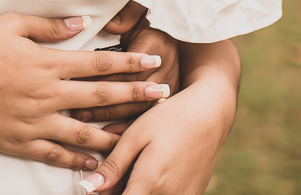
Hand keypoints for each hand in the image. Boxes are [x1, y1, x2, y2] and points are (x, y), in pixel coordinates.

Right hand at [0, 12, 167, 171]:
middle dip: (137, 96)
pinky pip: (56, 155)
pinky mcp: (21, 142)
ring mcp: (36, 121)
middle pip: (102, 97)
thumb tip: (80, 23)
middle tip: (164, 97)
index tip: (154, 62)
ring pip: (86, 133)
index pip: (100, 63)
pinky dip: (78, 160)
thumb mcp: (11, 24)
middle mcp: (49, 94)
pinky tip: (94, 162)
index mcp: (48, 63)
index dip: (130, 62)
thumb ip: (49, 25)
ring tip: (138, 135)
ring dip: (116, 133)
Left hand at [76, 67, 236, 193]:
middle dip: (117, 192)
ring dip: (134, 190)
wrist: (209, 114)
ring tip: (130, 169)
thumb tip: (91, 188)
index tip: (95, 187)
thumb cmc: (170, 119)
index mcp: (151, 182)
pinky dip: (152, 189)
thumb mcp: (135, 136)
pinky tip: (147, 171)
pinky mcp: (193, 194)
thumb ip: (114, 166)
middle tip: (109, 175)